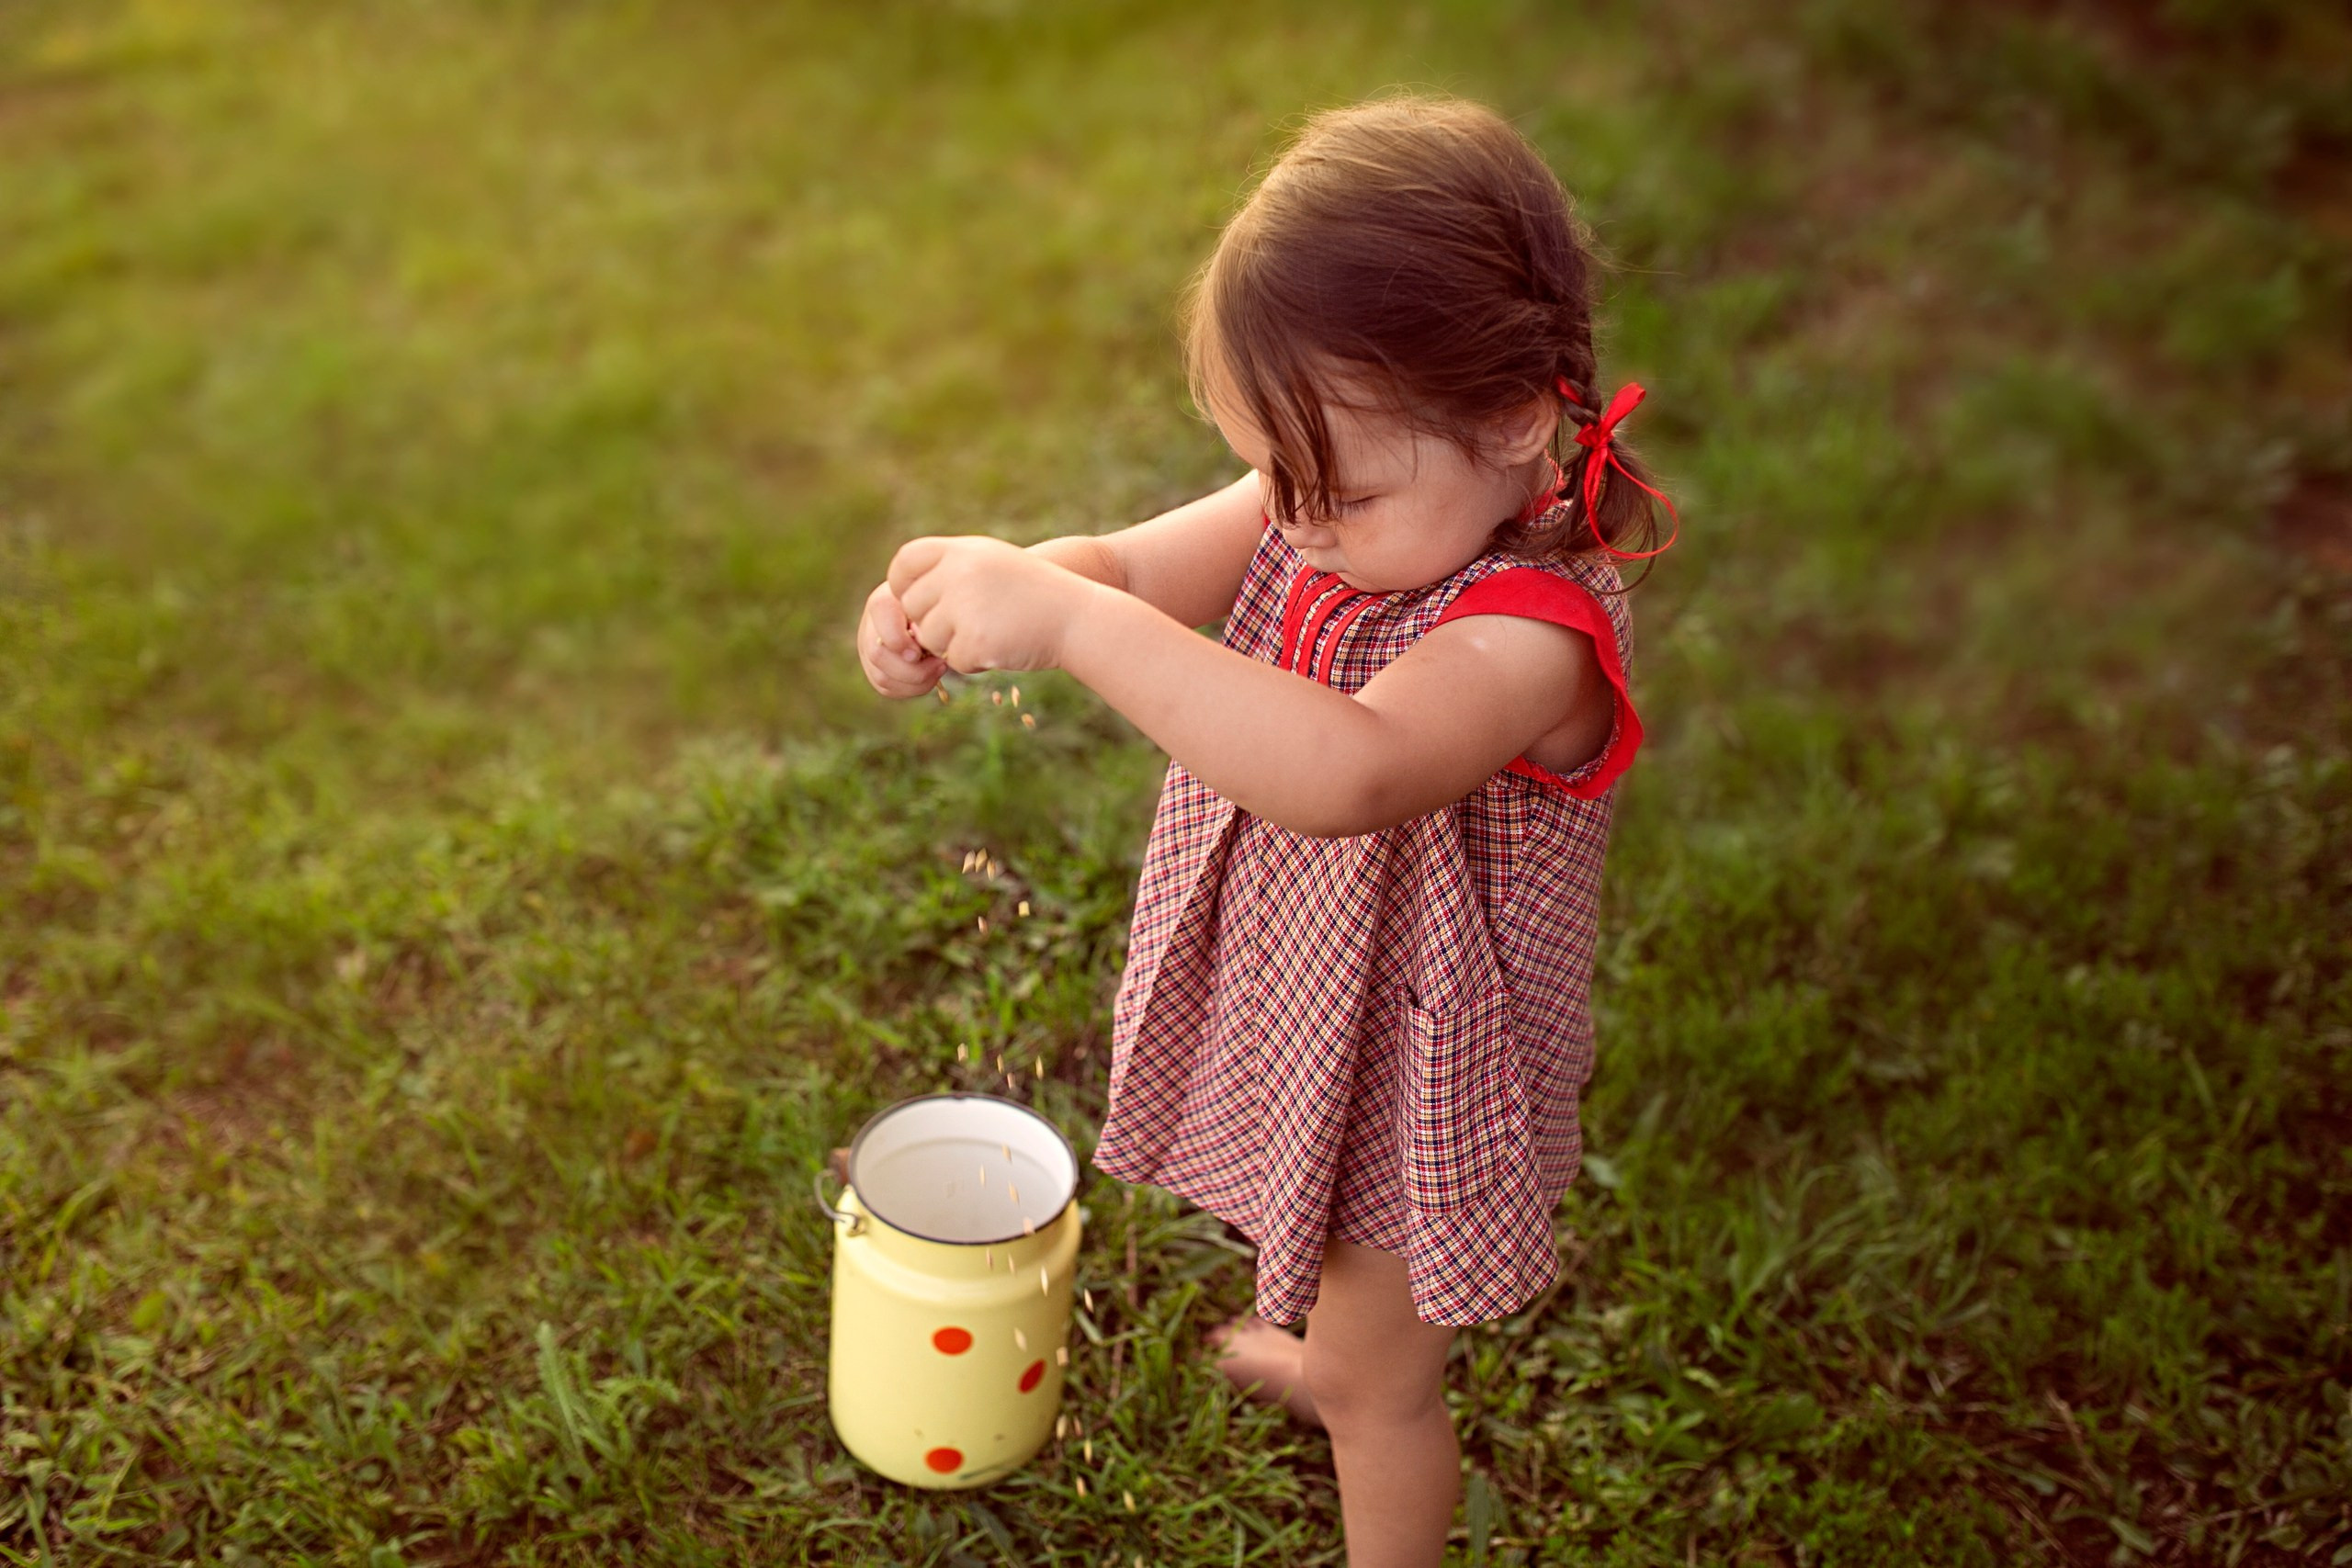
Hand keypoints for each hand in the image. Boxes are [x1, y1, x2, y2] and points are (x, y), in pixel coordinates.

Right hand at [856, 579, 948, 698]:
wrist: (937, 612)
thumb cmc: (941, 605)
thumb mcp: (939, 604)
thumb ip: (930, 617)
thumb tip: (921, 640)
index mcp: (884, 601)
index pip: (879, 619)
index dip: (898, 640)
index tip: (922, 652)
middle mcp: (870, 624)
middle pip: (878, 655)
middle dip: (913, 668)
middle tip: (942, 665)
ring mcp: (868, 647)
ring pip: (882, 677)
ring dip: (915, 682)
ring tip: (939, 670)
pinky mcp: (874, 668)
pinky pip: (886, 688)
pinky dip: (911, 689)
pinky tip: (930, 678)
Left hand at [887, 535, 1096, 673]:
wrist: (1077, 616)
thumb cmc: (1032, 593)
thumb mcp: (989, 562)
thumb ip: (948, 568)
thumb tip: (897, 596)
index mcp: (960, 550)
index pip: (904, 563)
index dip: (904, 585)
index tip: (919, 600)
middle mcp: (959, 572)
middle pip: (914, 609)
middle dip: (936, 622)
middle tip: (976, 619)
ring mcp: (965, 606)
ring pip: (930, 638)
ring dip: (954, 643)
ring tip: (994, 629)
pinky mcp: (974, 640)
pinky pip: (954, 660)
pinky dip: (974, 660)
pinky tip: (1002, 645)